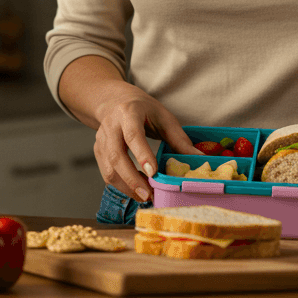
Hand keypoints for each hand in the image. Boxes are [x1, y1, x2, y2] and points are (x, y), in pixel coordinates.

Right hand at [91, 86, 197, 202]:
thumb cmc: (143, 109)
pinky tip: (136, 190)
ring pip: (108, 168)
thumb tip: (200, 158)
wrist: (115, 101)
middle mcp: (111, 126)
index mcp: (129, 113)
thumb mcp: (164, 117)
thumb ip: (179, 139)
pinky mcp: (98, 151)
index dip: (142, 154)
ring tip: (145, 196)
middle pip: (116, 155)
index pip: (133, 135)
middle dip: (131, 179)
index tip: (152, 173)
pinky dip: (121, 185)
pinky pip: (107, 173)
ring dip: (126, 186)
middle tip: (148, 195)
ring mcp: (101, 139)